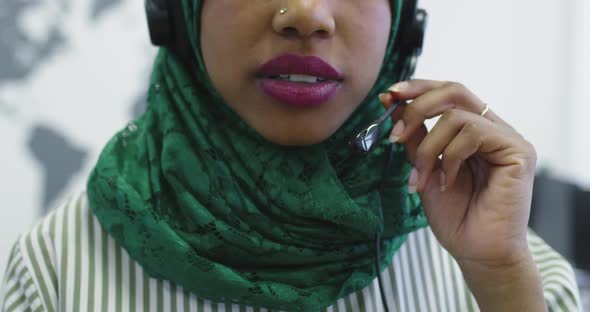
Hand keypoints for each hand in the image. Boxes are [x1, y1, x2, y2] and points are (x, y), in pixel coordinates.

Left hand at [380, 79, 536, 268]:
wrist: (476, 251)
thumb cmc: (454, 215)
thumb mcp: (424, 167)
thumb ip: (414, 137)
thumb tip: (392, 104)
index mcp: (472, 129)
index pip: (447, 94)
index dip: (417, 89)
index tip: (388, 96)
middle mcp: (492, 128)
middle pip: (454, 91)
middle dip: (417, 106)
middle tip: (395, 132)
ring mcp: (507, 138)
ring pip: (457, 115)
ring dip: (428, 147)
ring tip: (421, 176)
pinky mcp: (518, 151)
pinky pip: (474, 133)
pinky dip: (450, 157)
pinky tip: (446, 181)